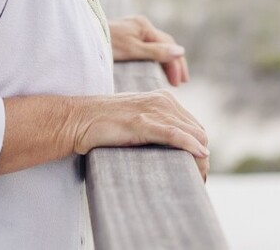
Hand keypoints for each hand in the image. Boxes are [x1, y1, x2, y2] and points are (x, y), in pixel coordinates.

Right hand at [70, 90, 209, 179]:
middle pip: (197, 132)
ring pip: (190, 134)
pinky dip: (190, 145)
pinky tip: (200, 156)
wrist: (78, 120)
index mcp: (163, 99)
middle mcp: (162, 101)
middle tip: (199, 179)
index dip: (200, 148)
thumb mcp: (137, 121)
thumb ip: (156, 127)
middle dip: (202, 156)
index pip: (194, 126)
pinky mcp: (142, 122)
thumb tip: (172, 148)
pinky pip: (174, 135)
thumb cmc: (104, 125)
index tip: (198, 169)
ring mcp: (153, 110)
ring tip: (199, 178)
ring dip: (199, 158)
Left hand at [109, 14, 189, 85]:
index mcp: (144, 26)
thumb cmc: (104, 44)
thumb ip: (156, 51)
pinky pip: (146, 48)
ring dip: (165, 62)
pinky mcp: (125, 38)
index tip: (179, 82)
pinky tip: (155, 69)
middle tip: (181, 82)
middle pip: (164, 45)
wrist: (80, 39)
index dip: (176, 63)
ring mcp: (132, 30)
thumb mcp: (132, 50)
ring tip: (172, 79)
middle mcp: (140, 25)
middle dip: (174, 63)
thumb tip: (181, 51)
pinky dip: (154, 59)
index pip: (167, 45)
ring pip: (155, 47)